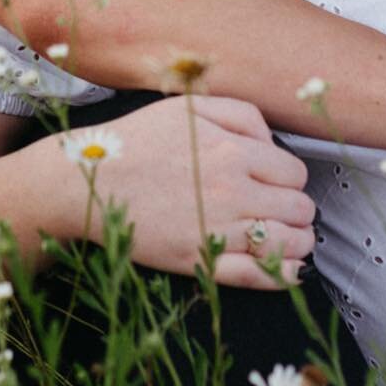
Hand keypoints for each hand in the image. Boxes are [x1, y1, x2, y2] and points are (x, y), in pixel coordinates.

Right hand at [81, 94, 316, 289]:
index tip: (280, 184)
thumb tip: (273, 141)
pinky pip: (256, 276)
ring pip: (287, 243)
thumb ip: (240, 115)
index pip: (294, 173)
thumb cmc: (136, 141)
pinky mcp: (198, 260)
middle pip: (298, 209)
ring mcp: (217, 228)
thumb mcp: (189, 107)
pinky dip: (282, 277)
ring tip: (292, 240)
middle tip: (285, 212)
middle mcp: (232, 190)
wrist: (87, 180)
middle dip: (298, 211)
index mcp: (233, 151)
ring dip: (298, 243)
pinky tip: (290, 272)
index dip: (291, 180)